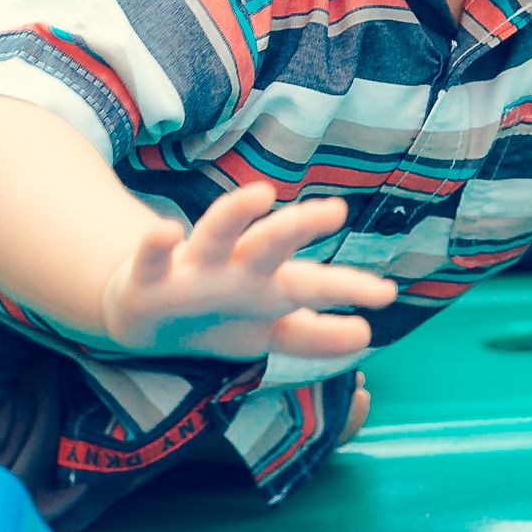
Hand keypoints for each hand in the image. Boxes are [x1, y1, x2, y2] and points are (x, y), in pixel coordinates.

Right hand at [100, 182, 396, 360]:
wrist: (144, 312)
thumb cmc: (216, 314)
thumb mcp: (266, 331)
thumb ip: (313, 337)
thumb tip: (365, 335)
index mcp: (266, 284)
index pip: (314, 284)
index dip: (348, 288)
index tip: (387, 294)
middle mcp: (235, 268)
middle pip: (271, 244)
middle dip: (300, 226)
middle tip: (336, 209)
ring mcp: (193, 269)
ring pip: (215, 234)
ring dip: (235, 213)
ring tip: (260, 194)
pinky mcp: (148, 279)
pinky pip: (150, 260)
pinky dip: (155, 245)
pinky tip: (165, 229)